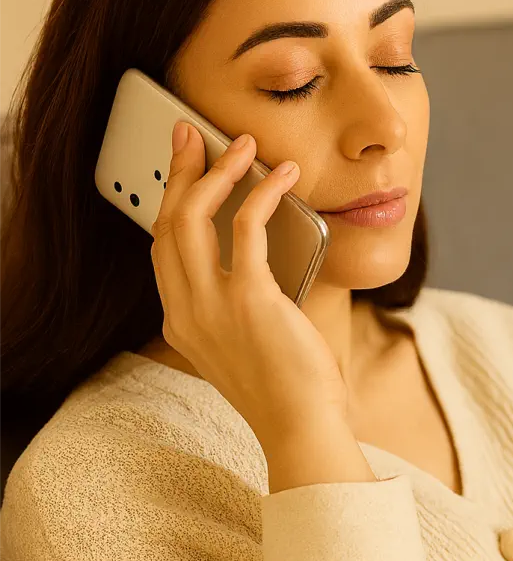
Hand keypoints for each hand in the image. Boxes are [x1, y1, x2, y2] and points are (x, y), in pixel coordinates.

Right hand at [150, 122, 347, 448]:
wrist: (301, 427)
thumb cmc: (284, 385)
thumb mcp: (243, 340)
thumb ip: (236, 298)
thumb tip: (258, 245)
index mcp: (181, 320)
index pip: (162, 247)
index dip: (170, 200)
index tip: (182, 167)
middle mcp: (185, 311)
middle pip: (167, 223)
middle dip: (178, 170)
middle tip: (191, 133)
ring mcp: (211, 306)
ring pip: (192, 218)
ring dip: (216, 171)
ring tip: (240, 143)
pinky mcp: (248, 299)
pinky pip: (247, 227)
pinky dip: (263, 193)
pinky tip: (282, 175)